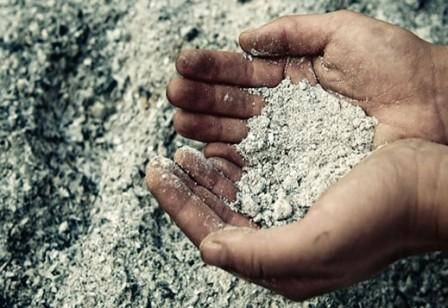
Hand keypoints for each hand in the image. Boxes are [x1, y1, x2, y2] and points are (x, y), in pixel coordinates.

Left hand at [147, 139, 447, 299]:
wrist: (428, 186)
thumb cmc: (383, 216)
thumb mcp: (319, 243)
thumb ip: (260, 255)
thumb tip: (209, 249)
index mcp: (281, 264)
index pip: (213, 236)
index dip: (180, 206)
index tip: (157, 173)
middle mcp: (282, 244)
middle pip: (218, 217)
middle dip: (187, 190)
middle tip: (164, 162)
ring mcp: (292, 218)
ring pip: (234, 198)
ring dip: (207, 177)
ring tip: (185, 154)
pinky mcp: (303, 193)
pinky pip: (257, 181)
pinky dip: (235, 167)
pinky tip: (223, 152)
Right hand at [167, 10, 447, 146]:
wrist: (434, 107)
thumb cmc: (395, 67)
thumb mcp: (340, 34)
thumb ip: (290, 32)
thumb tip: (243, 38)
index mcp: (291, 78)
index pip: (240, 73)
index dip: (211, 68)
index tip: (184, 64)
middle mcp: (284, 113)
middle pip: (231, 105)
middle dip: (199, 98)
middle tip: (174, 93)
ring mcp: (288, 143)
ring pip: (237, 134)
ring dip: (205, 126)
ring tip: (179, 119)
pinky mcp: (296, 170)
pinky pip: (256, 164)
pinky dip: (229, 159)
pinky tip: (206, 152)